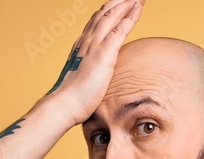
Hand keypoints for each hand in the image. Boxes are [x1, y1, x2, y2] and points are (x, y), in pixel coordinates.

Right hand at [45, 0, 145, 126]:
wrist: (65, 104)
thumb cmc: (73, 98)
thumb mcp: (83, 79)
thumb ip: (90, 72)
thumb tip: (97, 77)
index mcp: (81, 45)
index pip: (96, 21)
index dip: (109, 11)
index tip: (119, 4)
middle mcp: (86, 40)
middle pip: (104, 13)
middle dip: (119, 2)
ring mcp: (94, 45)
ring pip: (112, 16)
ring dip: (127, 4)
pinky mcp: (104, 54)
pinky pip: (120, 29)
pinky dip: (130, 17)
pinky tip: (138, 8)